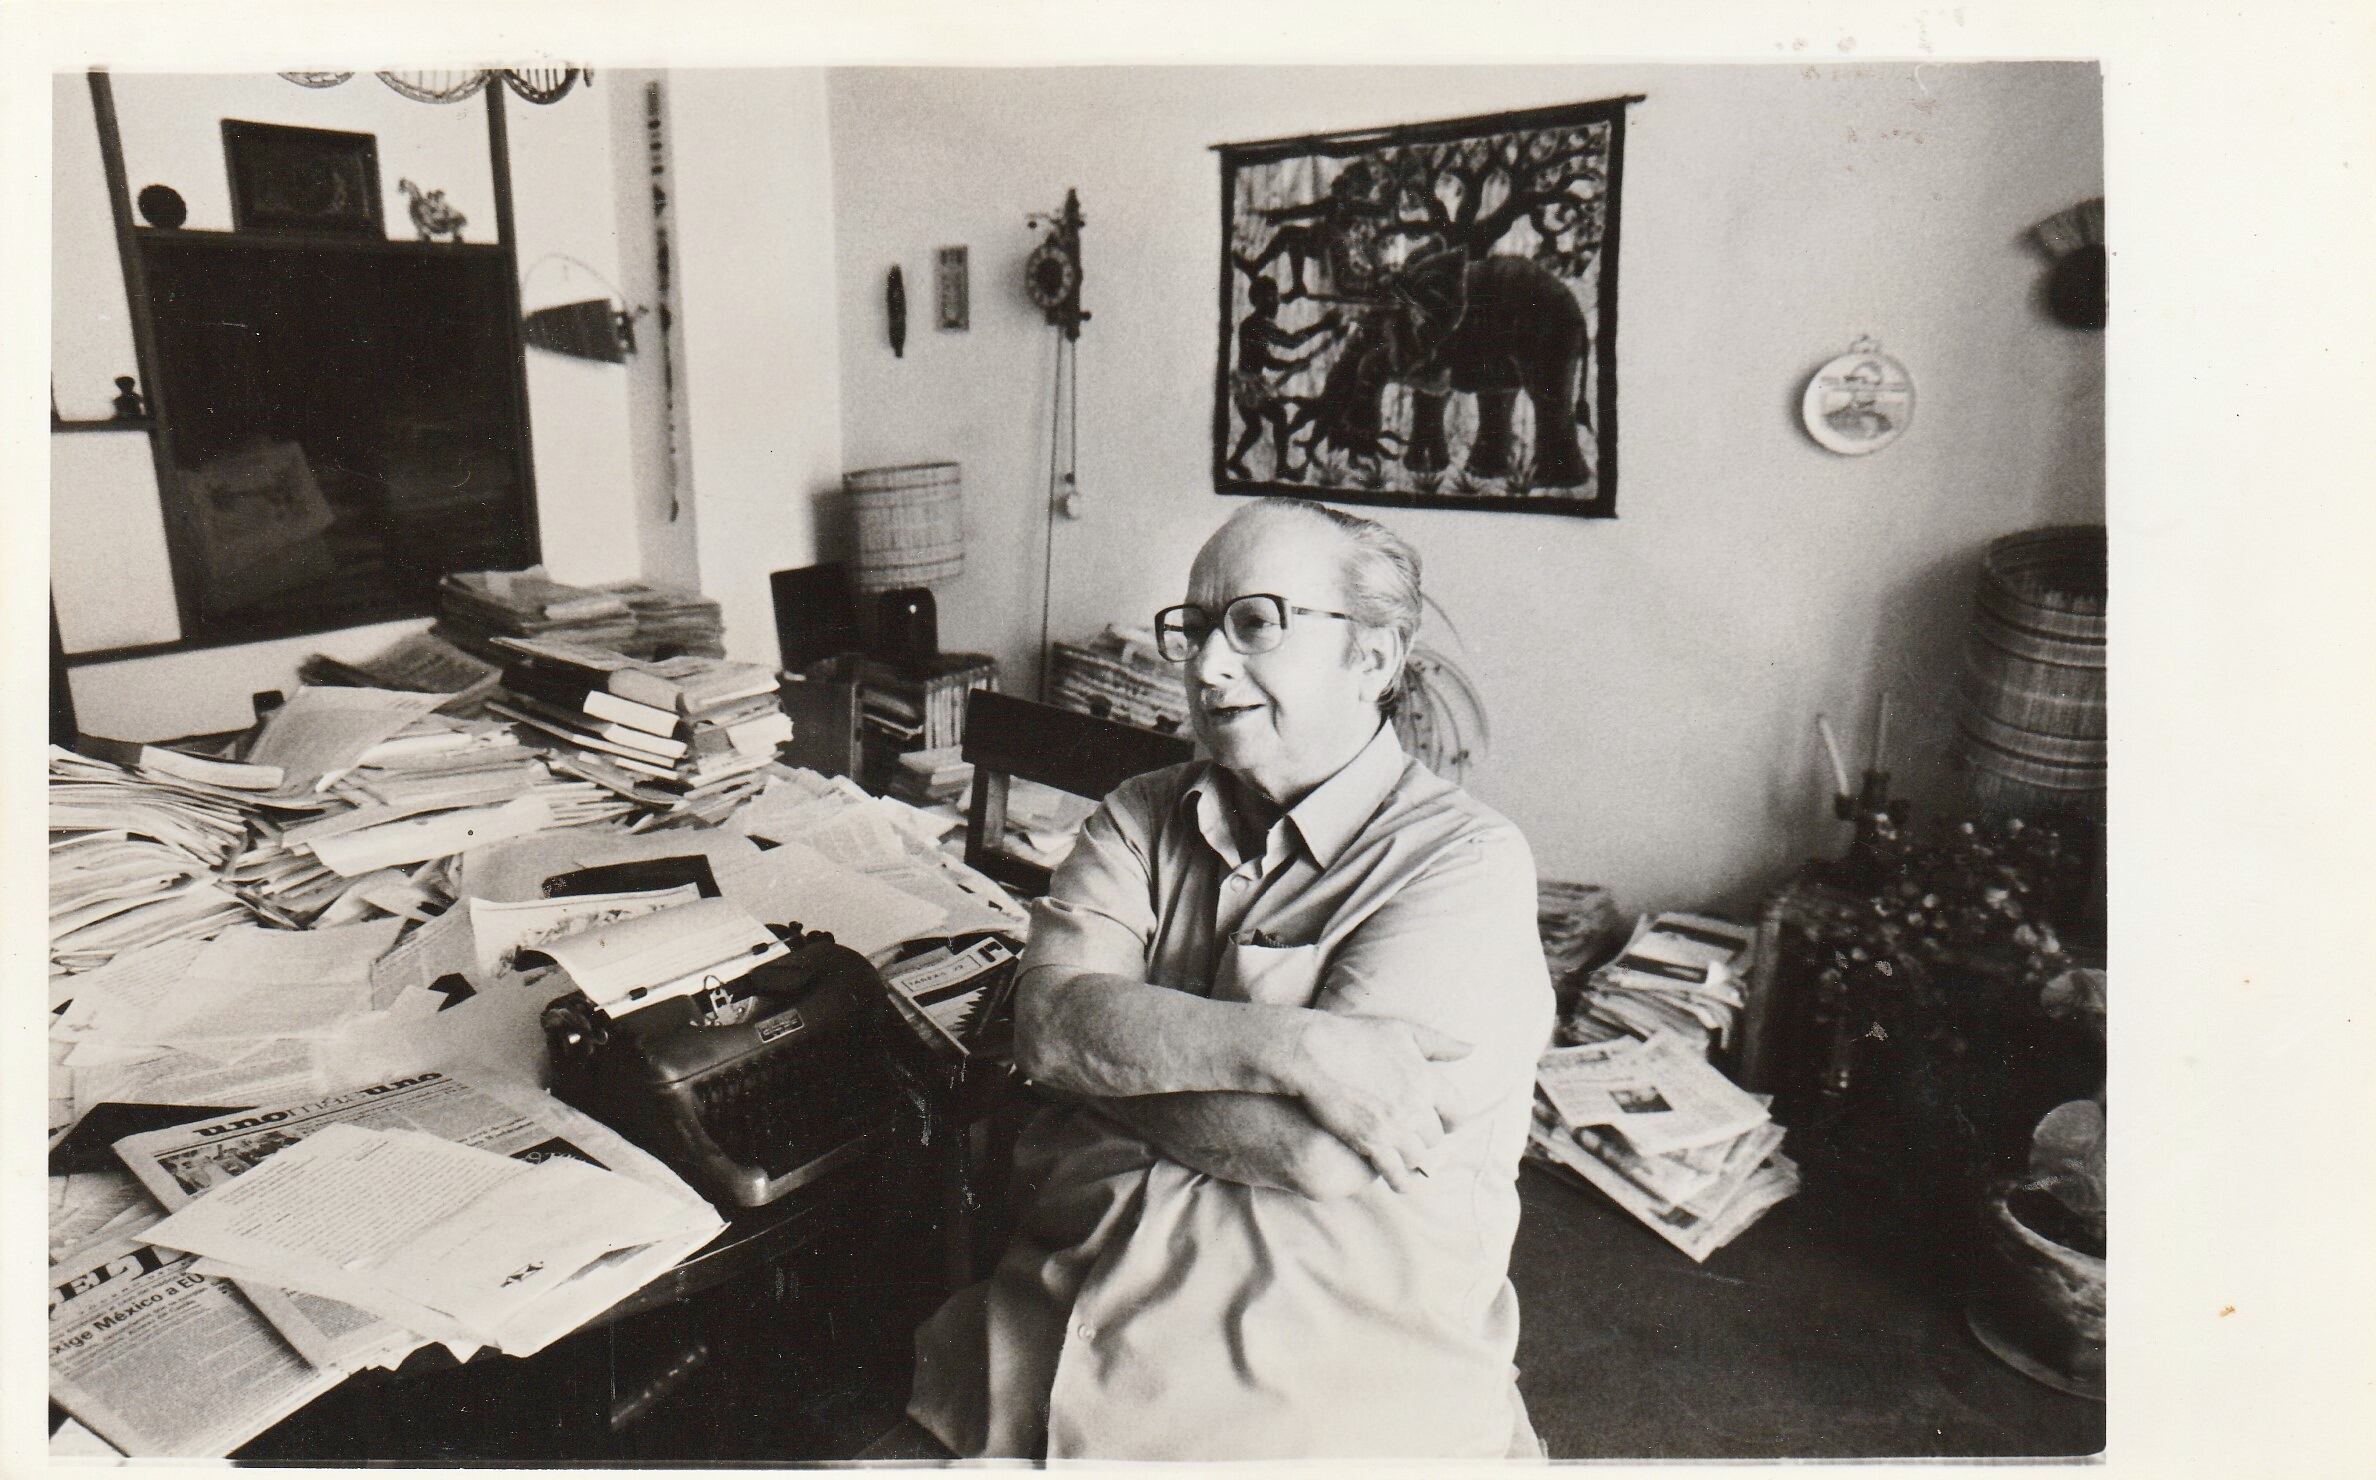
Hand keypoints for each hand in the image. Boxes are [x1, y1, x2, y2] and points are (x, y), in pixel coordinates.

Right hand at [1286, 1013, 1471, 1192]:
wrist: (1315, 1054)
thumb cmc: (1358, 1037)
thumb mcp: (1403, 1031)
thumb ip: (1440, 1043)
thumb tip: (1470, 1048)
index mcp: (1426, 1079)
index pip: (1457, 1111)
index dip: (1452, 1119)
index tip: (1444, 1121)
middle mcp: (1415, 1106)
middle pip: (1435, 1136)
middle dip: (1427, 1137)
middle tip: (1415, 1136)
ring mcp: (1393, 1127)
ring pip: (1418, 1156)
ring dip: (1413, 1157)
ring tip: (1406, 1156)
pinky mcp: (1370, 1143)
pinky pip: (1395, 1172)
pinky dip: (1401, 1182)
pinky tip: (1401, 1185)